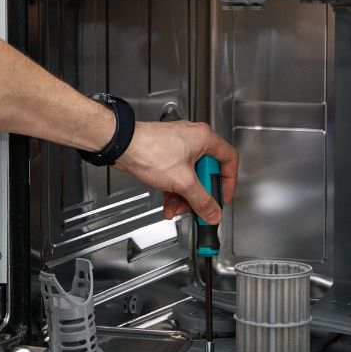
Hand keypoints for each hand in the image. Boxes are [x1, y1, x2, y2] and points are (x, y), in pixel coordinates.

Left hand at [115, 120, 237, 223]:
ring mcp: (177, 146)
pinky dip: (173, 191)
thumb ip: (201, 200)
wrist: (121, 145)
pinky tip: (168, 205)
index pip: (229, 160)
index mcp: (204, 139)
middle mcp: (193, 139)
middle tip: (197, 206)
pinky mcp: (164, 153)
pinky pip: (175, 175)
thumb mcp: (183, 182)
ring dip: (184, 196)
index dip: (229, 181)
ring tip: (177, 208)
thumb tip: (213, 212)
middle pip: (206, 172)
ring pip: (189, 176)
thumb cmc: (149, 151)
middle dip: (199, 194)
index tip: (223, 197)